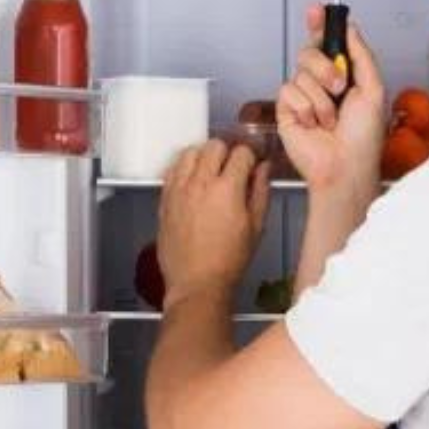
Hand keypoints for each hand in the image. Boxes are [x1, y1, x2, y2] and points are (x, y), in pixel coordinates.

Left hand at [158, 140, 270, 309]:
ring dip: (204, 155)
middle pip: (215, 145)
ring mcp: (179, 189)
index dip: (251, 156)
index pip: (241, 153)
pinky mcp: (165, 198)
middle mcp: (200, 183)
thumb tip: (263, 169)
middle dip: (228, 152)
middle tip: (233, 167)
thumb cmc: (228, 261)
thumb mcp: (256, 227)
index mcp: (228, 189)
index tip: (253, 164)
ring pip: (190, 151)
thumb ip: (260, 192)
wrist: (197, 283)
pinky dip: (184, 168)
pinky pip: (173, 168)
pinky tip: (193, 181)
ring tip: (211, 171)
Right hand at [277, 5, 384, 197]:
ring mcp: (303, 98)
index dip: (319, 25)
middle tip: (339, 87)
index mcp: (343, 76)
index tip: (316, 11)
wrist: (345, 166)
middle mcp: (321, 85)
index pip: (326, 43)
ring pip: (300, 72)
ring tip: (330, 120)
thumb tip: (350, 27)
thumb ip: (362, 54)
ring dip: (320, 97)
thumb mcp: (374, 89)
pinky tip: (314, 126)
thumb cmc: (363, 138)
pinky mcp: (287, 111)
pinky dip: (306, 108)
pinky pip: (289, 91)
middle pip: (309, 51)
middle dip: (325, 67)